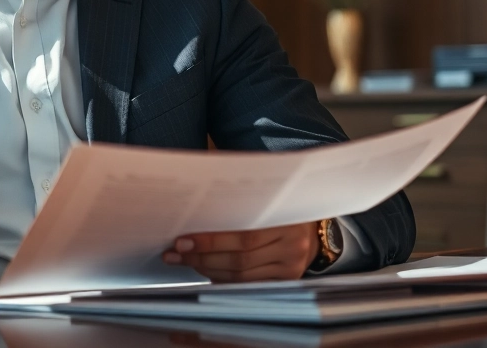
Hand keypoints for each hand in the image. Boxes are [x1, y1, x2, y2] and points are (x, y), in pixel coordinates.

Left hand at [162, 222, 319, 281]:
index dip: (210, 241)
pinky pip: (247, 285)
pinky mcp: (286, 282)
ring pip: (240, 276)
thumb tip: (196, 215)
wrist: (311, 230)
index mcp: (287, 221)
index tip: (181, 241)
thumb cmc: (278, 210)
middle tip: (175, 253)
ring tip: (184, 261)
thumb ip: (238, 208)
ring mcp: (291, 269)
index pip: (243, 237)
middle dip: (201, 257)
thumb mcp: (265, 201)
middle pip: (239, 260)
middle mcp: (292, 248)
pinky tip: (206, 272)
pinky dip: (223, 279)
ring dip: (207, 269)